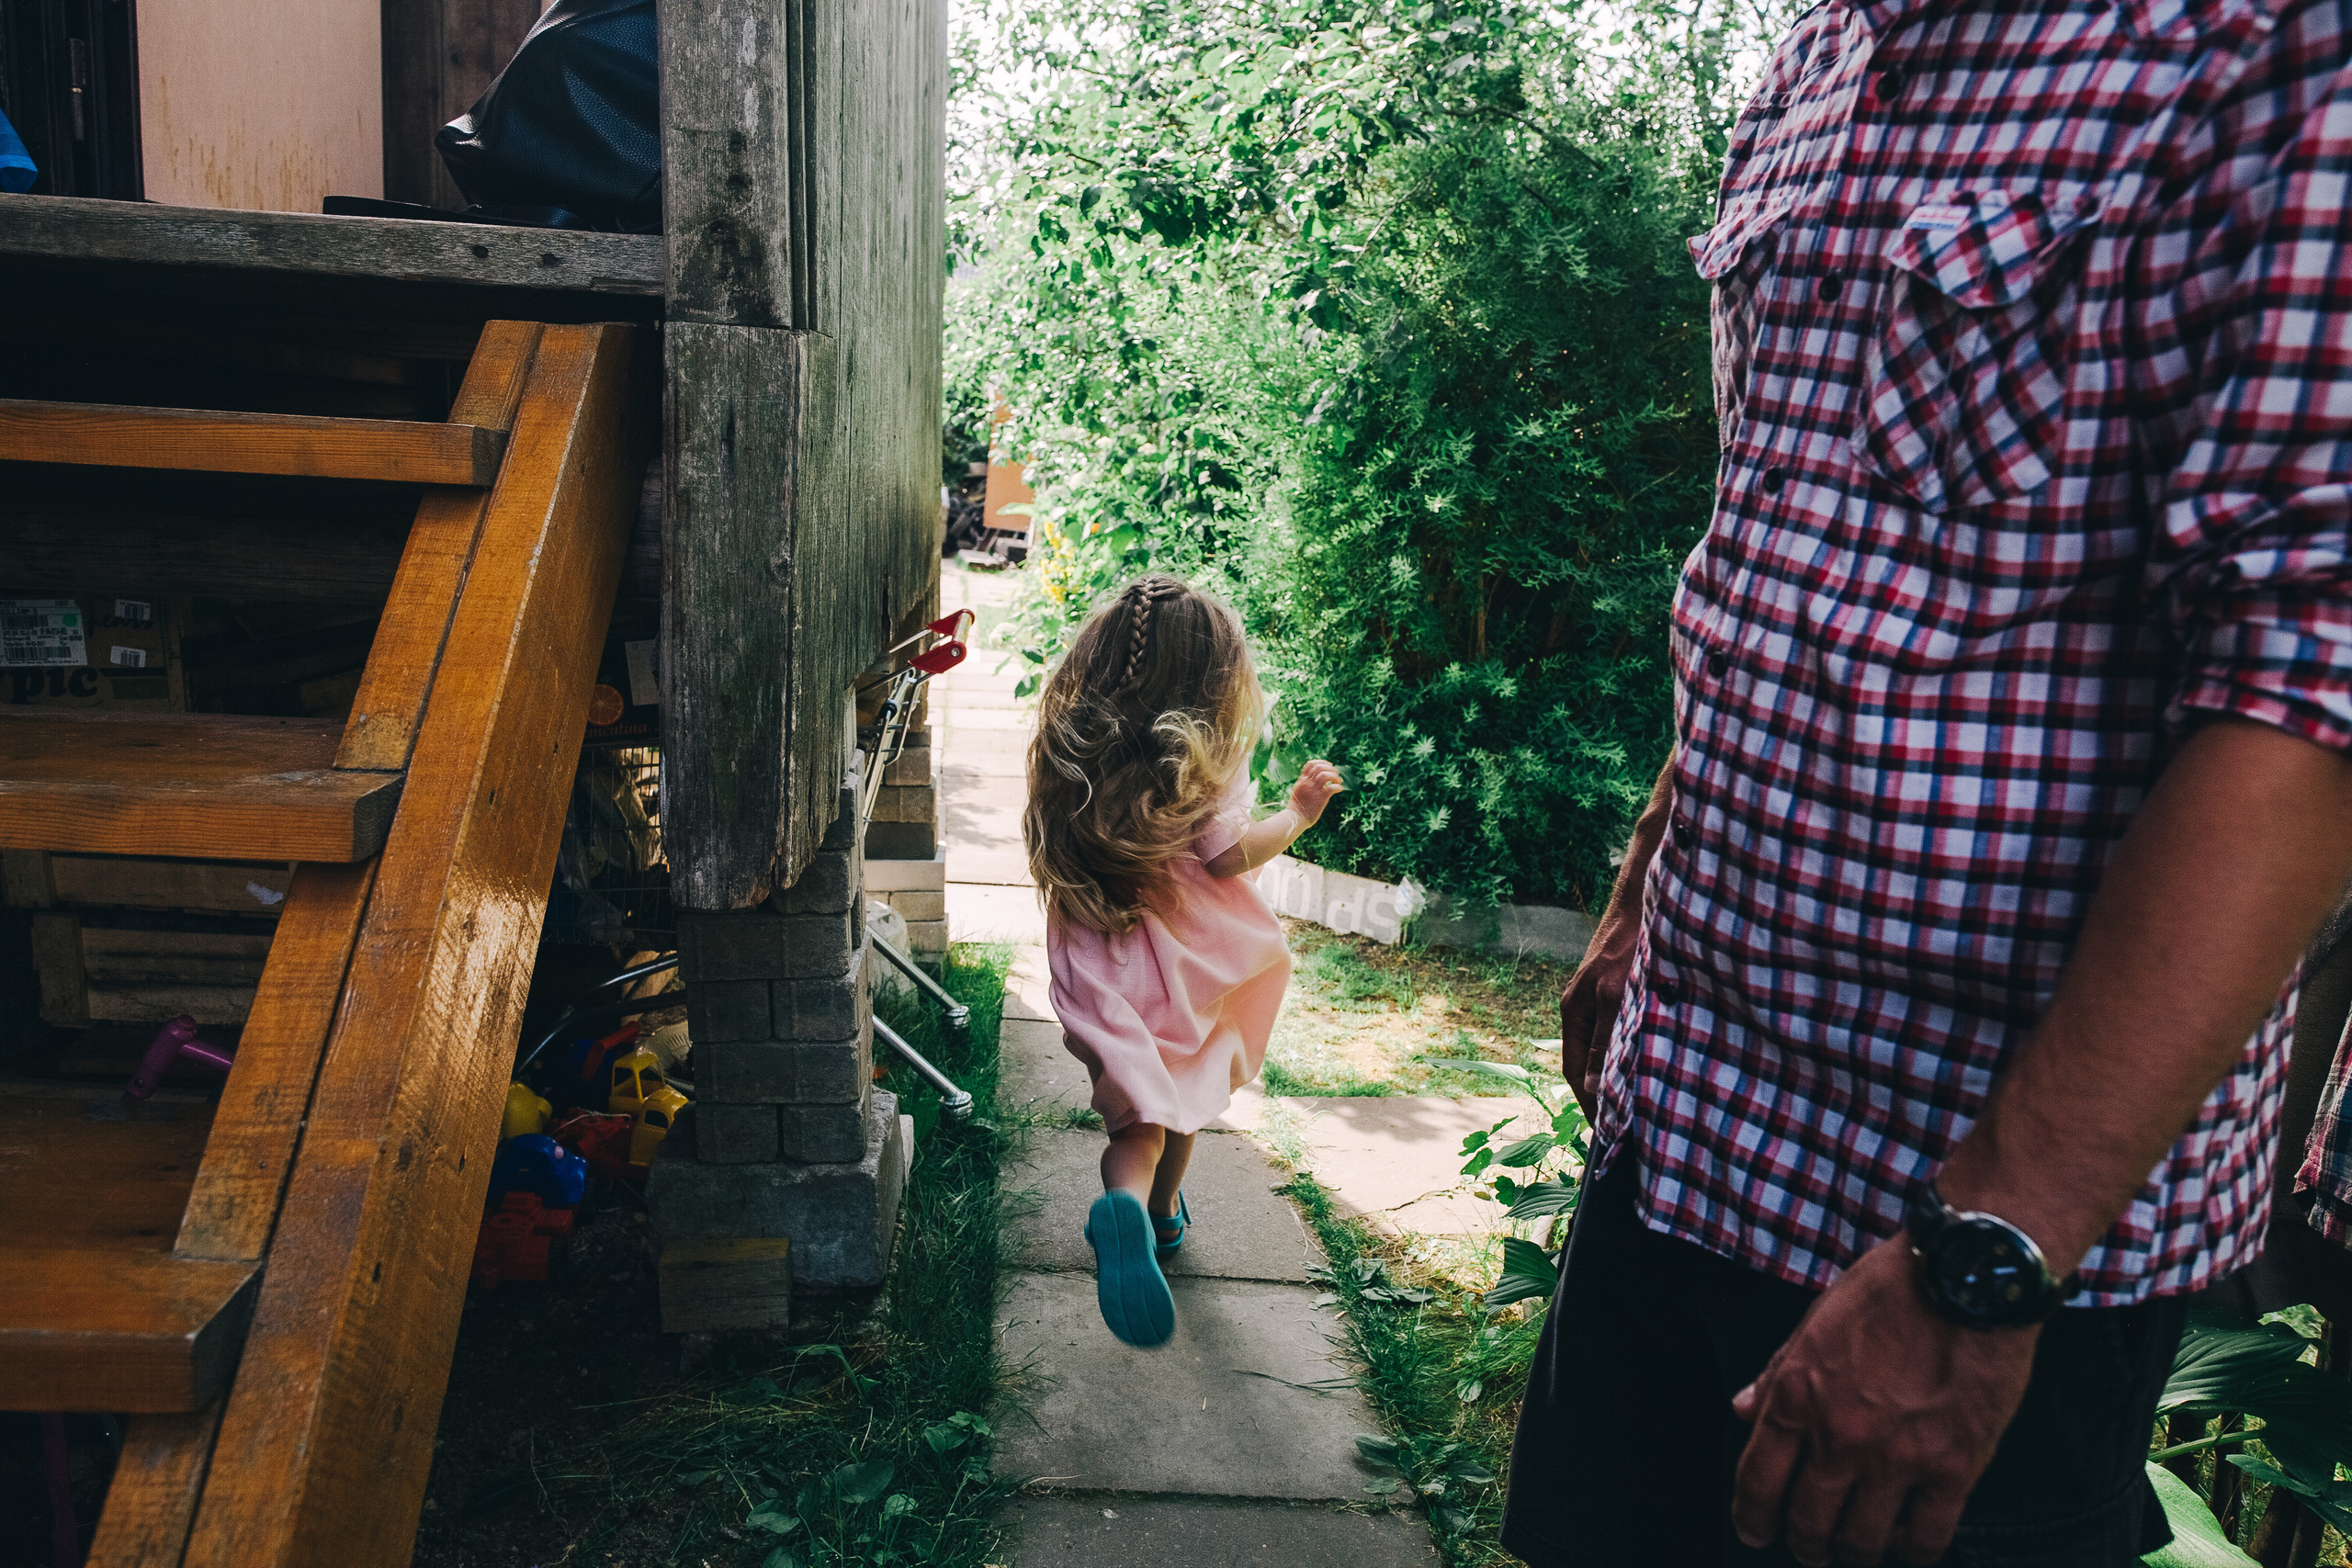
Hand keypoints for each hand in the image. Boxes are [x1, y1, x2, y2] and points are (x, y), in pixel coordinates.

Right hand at [1288, 760, 1344, 826]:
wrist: (1294, 819)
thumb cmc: (1296, 808)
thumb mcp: (1298, 792)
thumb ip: (1305, 785)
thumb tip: (1314, 782)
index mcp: (1302, 780)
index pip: (1311, 764)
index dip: (1321, 762)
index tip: (1328, 765)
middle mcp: (1307, 783)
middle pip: (1319, 767)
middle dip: (1330, 768)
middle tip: (1336, 774)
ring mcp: (1314, 790)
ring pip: (1325, 775)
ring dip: (1335, 776)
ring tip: (1339, 781)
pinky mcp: (1320, 798)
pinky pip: (1332, 788)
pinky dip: (1338, 787)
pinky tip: (1339, 789)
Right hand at [1559, 914, 1636, 1119]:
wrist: (1643, 903)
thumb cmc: (1627, 946)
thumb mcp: (1615, 995)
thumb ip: (1605, 1040)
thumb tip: (1595, 1087)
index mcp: (1573, 1014)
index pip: (1575, 1073)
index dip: (1590, 1104)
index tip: (1608, 1134)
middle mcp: (1582, 1010)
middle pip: (1589, 1065)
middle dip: (1604, 1096)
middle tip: (1626, 1128)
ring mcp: (1599, 1001)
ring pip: (1606, 1050)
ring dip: (1618, 1076)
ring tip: (1640, 1104)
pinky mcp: (1619, 993)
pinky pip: (1620, 1034)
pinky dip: (1630, 1055)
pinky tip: (1649, 1064)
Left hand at [1730, 1237, 2036, 1566]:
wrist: (1967, 1278)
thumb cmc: (1891, 1290)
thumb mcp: (1815, 1322)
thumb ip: (1777, 1375)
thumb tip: (1741, 1410)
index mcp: (1798, 1396)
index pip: (1757, 1479)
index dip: (1751, 1517)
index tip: (1754, 1532)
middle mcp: (1840, 1436)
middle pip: (1808, 1521)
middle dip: (1803, 1545)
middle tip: (1809, 1549)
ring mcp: (1897, 1458)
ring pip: (1863, 1539)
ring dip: (1854, 1553)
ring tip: (1856, 1550)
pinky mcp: (1954, 1468)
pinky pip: (1927, 1535)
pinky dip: (1913, 1550)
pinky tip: (1908, 1544)